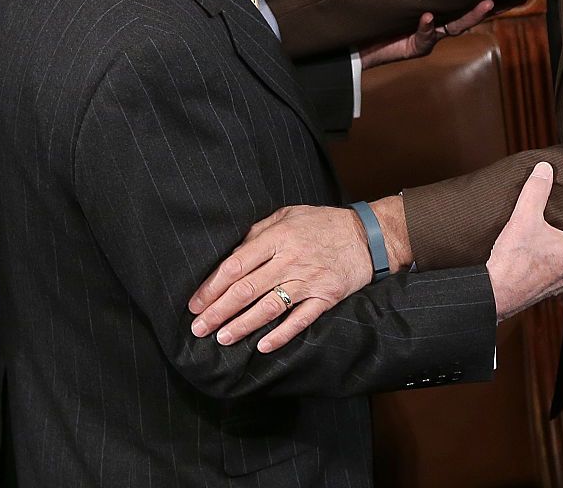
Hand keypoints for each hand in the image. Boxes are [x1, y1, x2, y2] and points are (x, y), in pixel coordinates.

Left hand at [188, 203, 377, 352]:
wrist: (367, 235)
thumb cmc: (322, 223)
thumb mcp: (288, 214)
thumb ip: (259, 231)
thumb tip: (232, 252)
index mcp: (277, 237)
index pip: (235, 265)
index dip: (212, 286)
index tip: (195, 303)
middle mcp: (290, 260)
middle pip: (246, 290)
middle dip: (218, 311)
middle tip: (198, 328)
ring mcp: (308, 281)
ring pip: (268, 307)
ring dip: (242, 325)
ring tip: (221, 338)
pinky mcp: (326, 297)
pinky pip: (300, 320)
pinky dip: (281, 335)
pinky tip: (262, 347)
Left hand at [359, 0, 494, 69]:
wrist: (363, 43)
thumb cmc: (380, 19)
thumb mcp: (398, 2)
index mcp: (435, 16)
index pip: (459, 7)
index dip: (479, 2)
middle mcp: (436, 28)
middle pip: (464, 19)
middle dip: (481, 12)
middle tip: (494, 0)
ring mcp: (428, 39)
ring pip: (453, 28)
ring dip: (468, 17)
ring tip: (484, 4)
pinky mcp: (415, 48)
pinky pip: (424, 37)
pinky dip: (425, 26)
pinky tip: (428, 16)